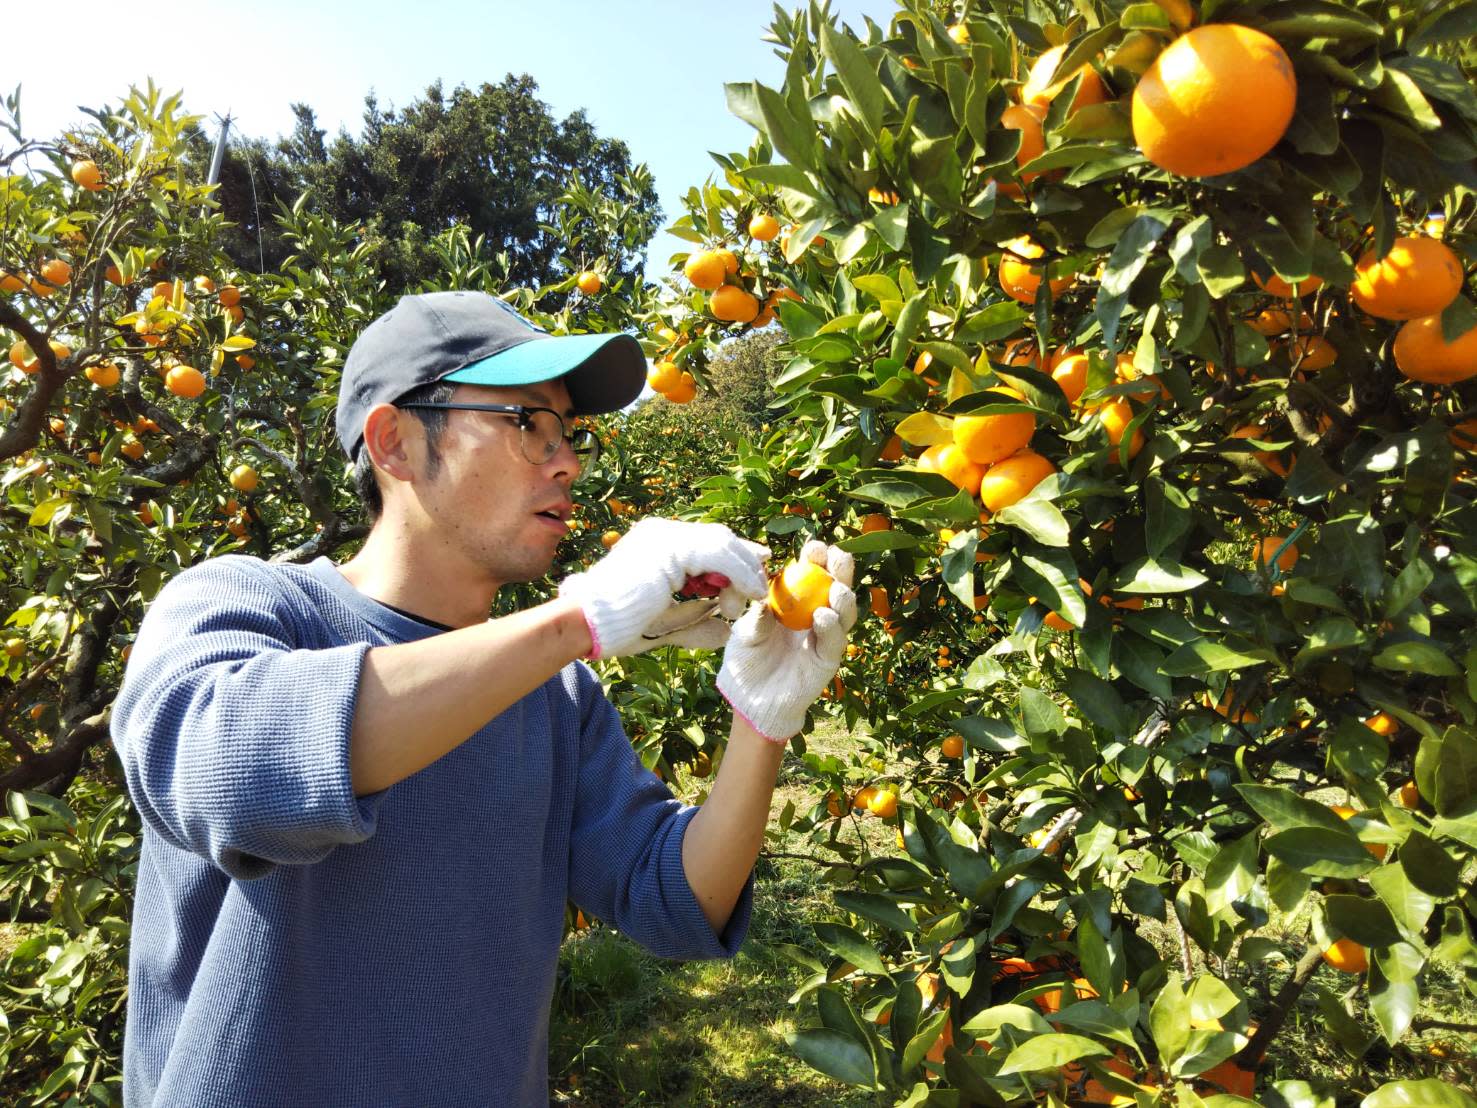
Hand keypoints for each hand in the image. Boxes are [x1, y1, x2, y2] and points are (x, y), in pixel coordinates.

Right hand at [558, 518, 769, 658]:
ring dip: (742, 572)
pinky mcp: (670, 546)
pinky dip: (739, 572)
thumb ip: (695, 623)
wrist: (586, 622)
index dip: (737, 557)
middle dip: (745, 563)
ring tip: (746, 601)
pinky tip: (748, 593)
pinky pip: (719, 553)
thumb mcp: (667, 625)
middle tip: (759, 589)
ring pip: (723, 543)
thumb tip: (723, 632)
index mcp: (657, 543)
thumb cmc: (618, 626)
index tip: (756, 577)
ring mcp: (665, 535)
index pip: (708, 542)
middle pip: (719, 537)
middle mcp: (662, 532)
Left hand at [716, 540, 856, 742]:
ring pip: (844, 612)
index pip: (811, 572)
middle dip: (841, 569)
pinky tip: (823, 616)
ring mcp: (824, 637)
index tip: (814, 547)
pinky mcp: (827, 660)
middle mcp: (815, 614)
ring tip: (836, 590)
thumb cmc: (745, 659)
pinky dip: (831, 627)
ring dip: (843, 598)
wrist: (749, 697)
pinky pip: (834, 640)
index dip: (817, 558)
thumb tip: (765, 599)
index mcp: (795, 601)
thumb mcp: (745, 632)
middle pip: (836, 586)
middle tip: (837, 557)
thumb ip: (757, 617)